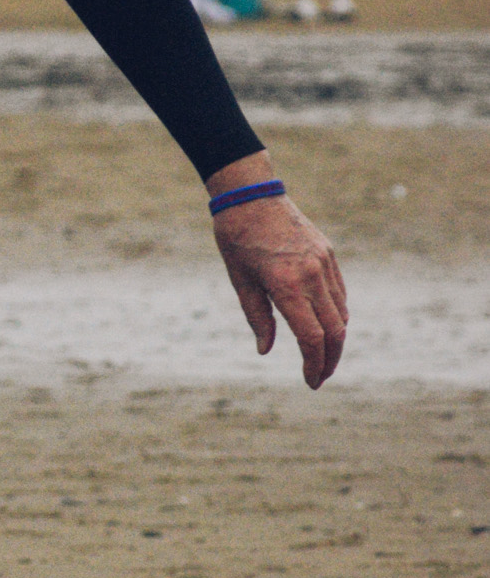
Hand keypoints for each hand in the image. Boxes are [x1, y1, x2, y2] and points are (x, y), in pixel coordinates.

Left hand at [208, 155, 347, 389]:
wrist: (251, 196)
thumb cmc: (237, 240)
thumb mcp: (241, 282)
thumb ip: (258, 318)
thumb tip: (266, 351)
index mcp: (287, 285)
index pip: (311, 337)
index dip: (313, 364)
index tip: (310, 381)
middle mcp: (312, 275)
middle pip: (335, 331)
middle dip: (329, 360)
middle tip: (319, 377)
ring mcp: (324, 263)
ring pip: (341, 313)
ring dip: (335, 339)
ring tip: (321, 356)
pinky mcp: (328, 254)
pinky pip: (339, 293)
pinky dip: (336, 315)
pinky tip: (325, 326)